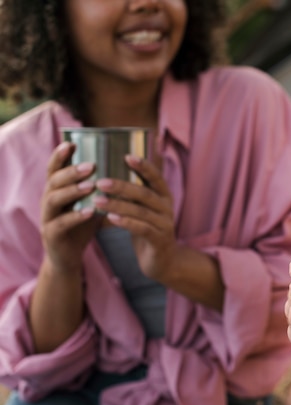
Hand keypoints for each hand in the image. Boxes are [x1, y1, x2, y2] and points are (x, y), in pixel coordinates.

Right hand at [40, 142, 98, 274]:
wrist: (68, 257)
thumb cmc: (81, 226)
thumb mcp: (90, 203)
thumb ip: (101, 187)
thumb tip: (125, 168)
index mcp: (57, 190)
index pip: (54, 168)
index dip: (60, 155)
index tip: (71, 142)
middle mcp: (48, 200)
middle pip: (53, 181)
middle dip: (71, 171)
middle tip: (90, 165)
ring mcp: (47, 218)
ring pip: (53, 199)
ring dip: (72, 191)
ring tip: (91, 185)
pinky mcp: (51, 235)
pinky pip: (60, 224)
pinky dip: (75, 216)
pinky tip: (90, 211)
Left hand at [93, 155, 176, 281]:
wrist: (162, 262)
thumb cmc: (147, 231)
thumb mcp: (143, 210)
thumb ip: (133, 195)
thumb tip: (106, 173)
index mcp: (164, 197)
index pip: (156, 177)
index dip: (143, 166)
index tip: (126, 156)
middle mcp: (167, 208)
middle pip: (145, 193)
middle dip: (122, 186)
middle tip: (100, 181)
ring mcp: (165, 225)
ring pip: (141, 211)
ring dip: (118, 204)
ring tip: (98, 200)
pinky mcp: (160, 241)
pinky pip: (142, 229)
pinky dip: (126, 222)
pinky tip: (110, 218)